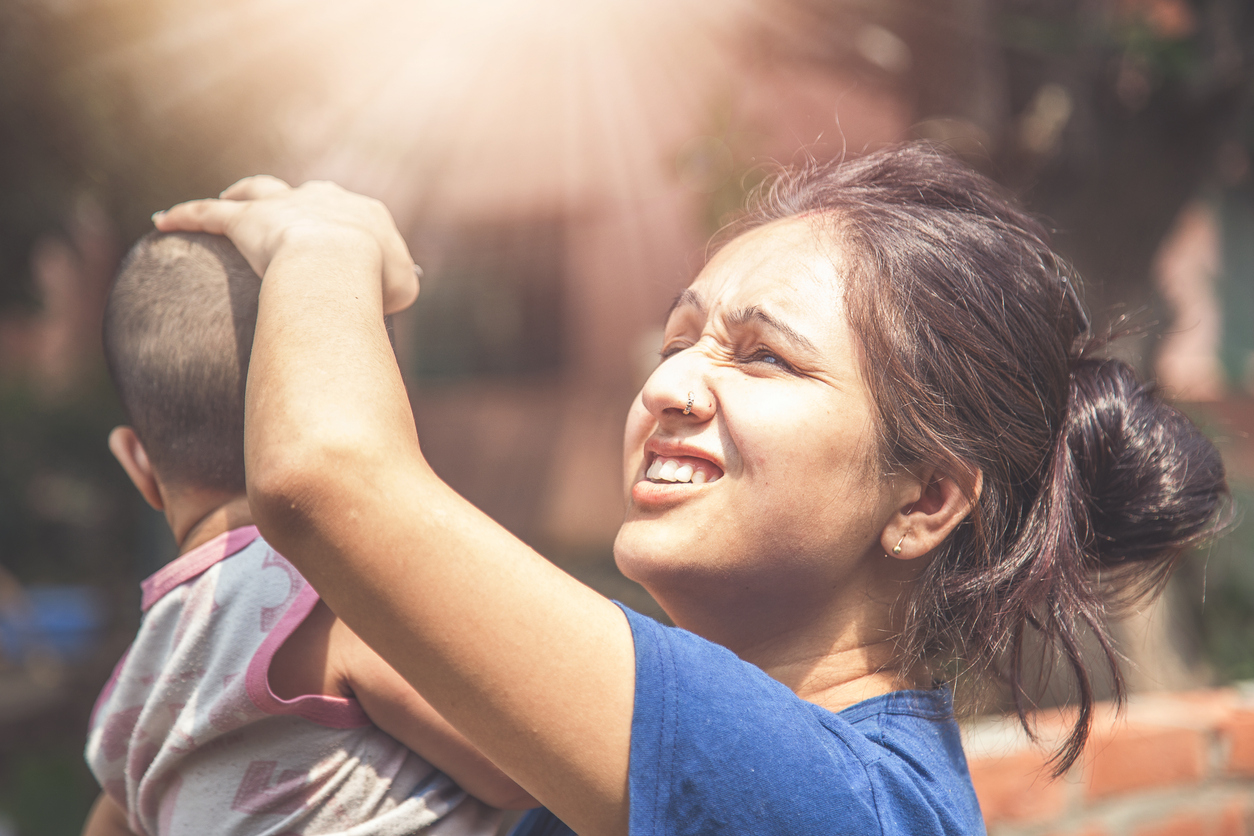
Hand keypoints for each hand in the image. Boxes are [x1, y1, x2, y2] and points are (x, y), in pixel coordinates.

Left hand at [153, 176, 419, 313]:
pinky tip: (161, 221)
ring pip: (257, 190)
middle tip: (291, 218)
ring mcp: (283, 205)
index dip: (349, 230)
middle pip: (307, 195)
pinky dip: (184, 216)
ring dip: (244, 193)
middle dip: (300, 203)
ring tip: (230, 198)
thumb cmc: (373, 282)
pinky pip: (207, 214)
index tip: (348, 245)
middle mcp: (323, 197)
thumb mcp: (401, 290)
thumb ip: (398, 285)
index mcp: (366, 212)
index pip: (355, 215)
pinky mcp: (245, 218)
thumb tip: (393, 290)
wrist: (337, 263)